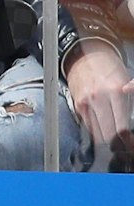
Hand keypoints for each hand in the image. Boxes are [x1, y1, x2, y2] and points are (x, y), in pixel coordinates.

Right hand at [65, 43, 133, 160]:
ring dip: (108, 141)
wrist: (85, 58)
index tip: (130, 145)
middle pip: (108, 134)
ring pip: (97, 134)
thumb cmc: (109, 69)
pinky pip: (88, 127)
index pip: (121, 127)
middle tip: (125, 147)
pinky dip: (98, 132)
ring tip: (116, 142)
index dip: (127, 141)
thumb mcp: (125, 82)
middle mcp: (98, 99)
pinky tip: (105, 131)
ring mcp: (85, 104)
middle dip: (118, 144)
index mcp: (115, 92)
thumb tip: (130, 126)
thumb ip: (129, 101)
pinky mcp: (77, 107)